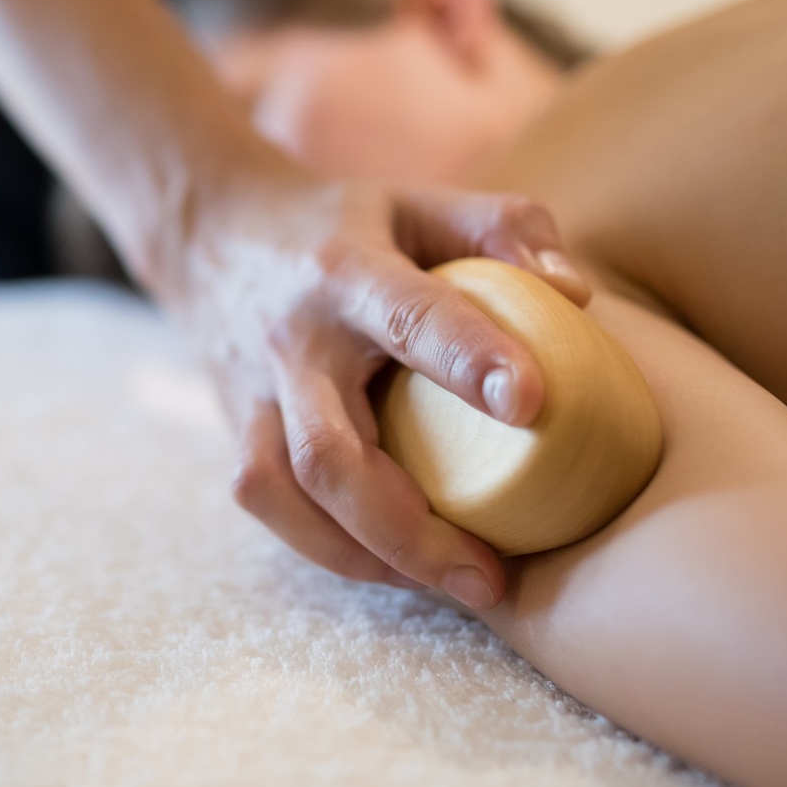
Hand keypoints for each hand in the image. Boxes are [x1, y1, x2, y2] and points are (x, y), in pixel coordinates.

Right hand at [169, 167, 589, 608]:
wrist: (211, 234)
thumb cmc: (347, 225)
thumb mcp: (423, 200)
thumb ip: (505, 228)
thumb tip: (576, 292)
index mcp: (346, 271)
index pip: (409, 316)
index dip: (468, 357)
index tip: (531, 403)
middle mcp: (291, 342)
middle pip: (329, 452)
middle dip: (409, 527)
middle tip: (493, 578)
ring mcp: (253, 394)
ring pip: (288, 493)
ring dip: (368, 555)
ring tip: (455, 585)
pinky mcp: (236, 432)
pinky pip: (273, 507)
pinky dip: (332, 548)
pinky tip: (397, 566)